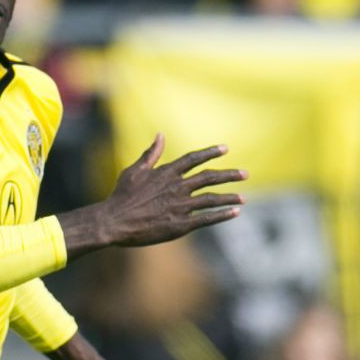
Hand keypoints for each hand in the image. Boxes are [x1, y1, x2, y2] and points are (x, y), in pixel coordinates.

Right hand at [60, 134, 245, 255]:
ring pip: (212, 198)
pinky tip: (235, 212)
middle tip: (245, 174)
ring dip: (230, 197)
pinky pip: (207, 218)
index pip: (194, 159)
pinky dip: (222, 214)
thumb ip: (151, 154)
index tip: (225, 148)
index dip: (211, 152)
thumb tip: (160, 135)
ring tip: (243, 197)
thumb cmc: (121, 196)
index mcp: (167, 172)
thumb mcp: (134, 170)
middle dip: (229, 175)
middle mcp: (177, 187)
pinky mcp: (180, 224)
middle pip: (209, 177)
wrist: (114, 221)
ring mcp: (180, 206)